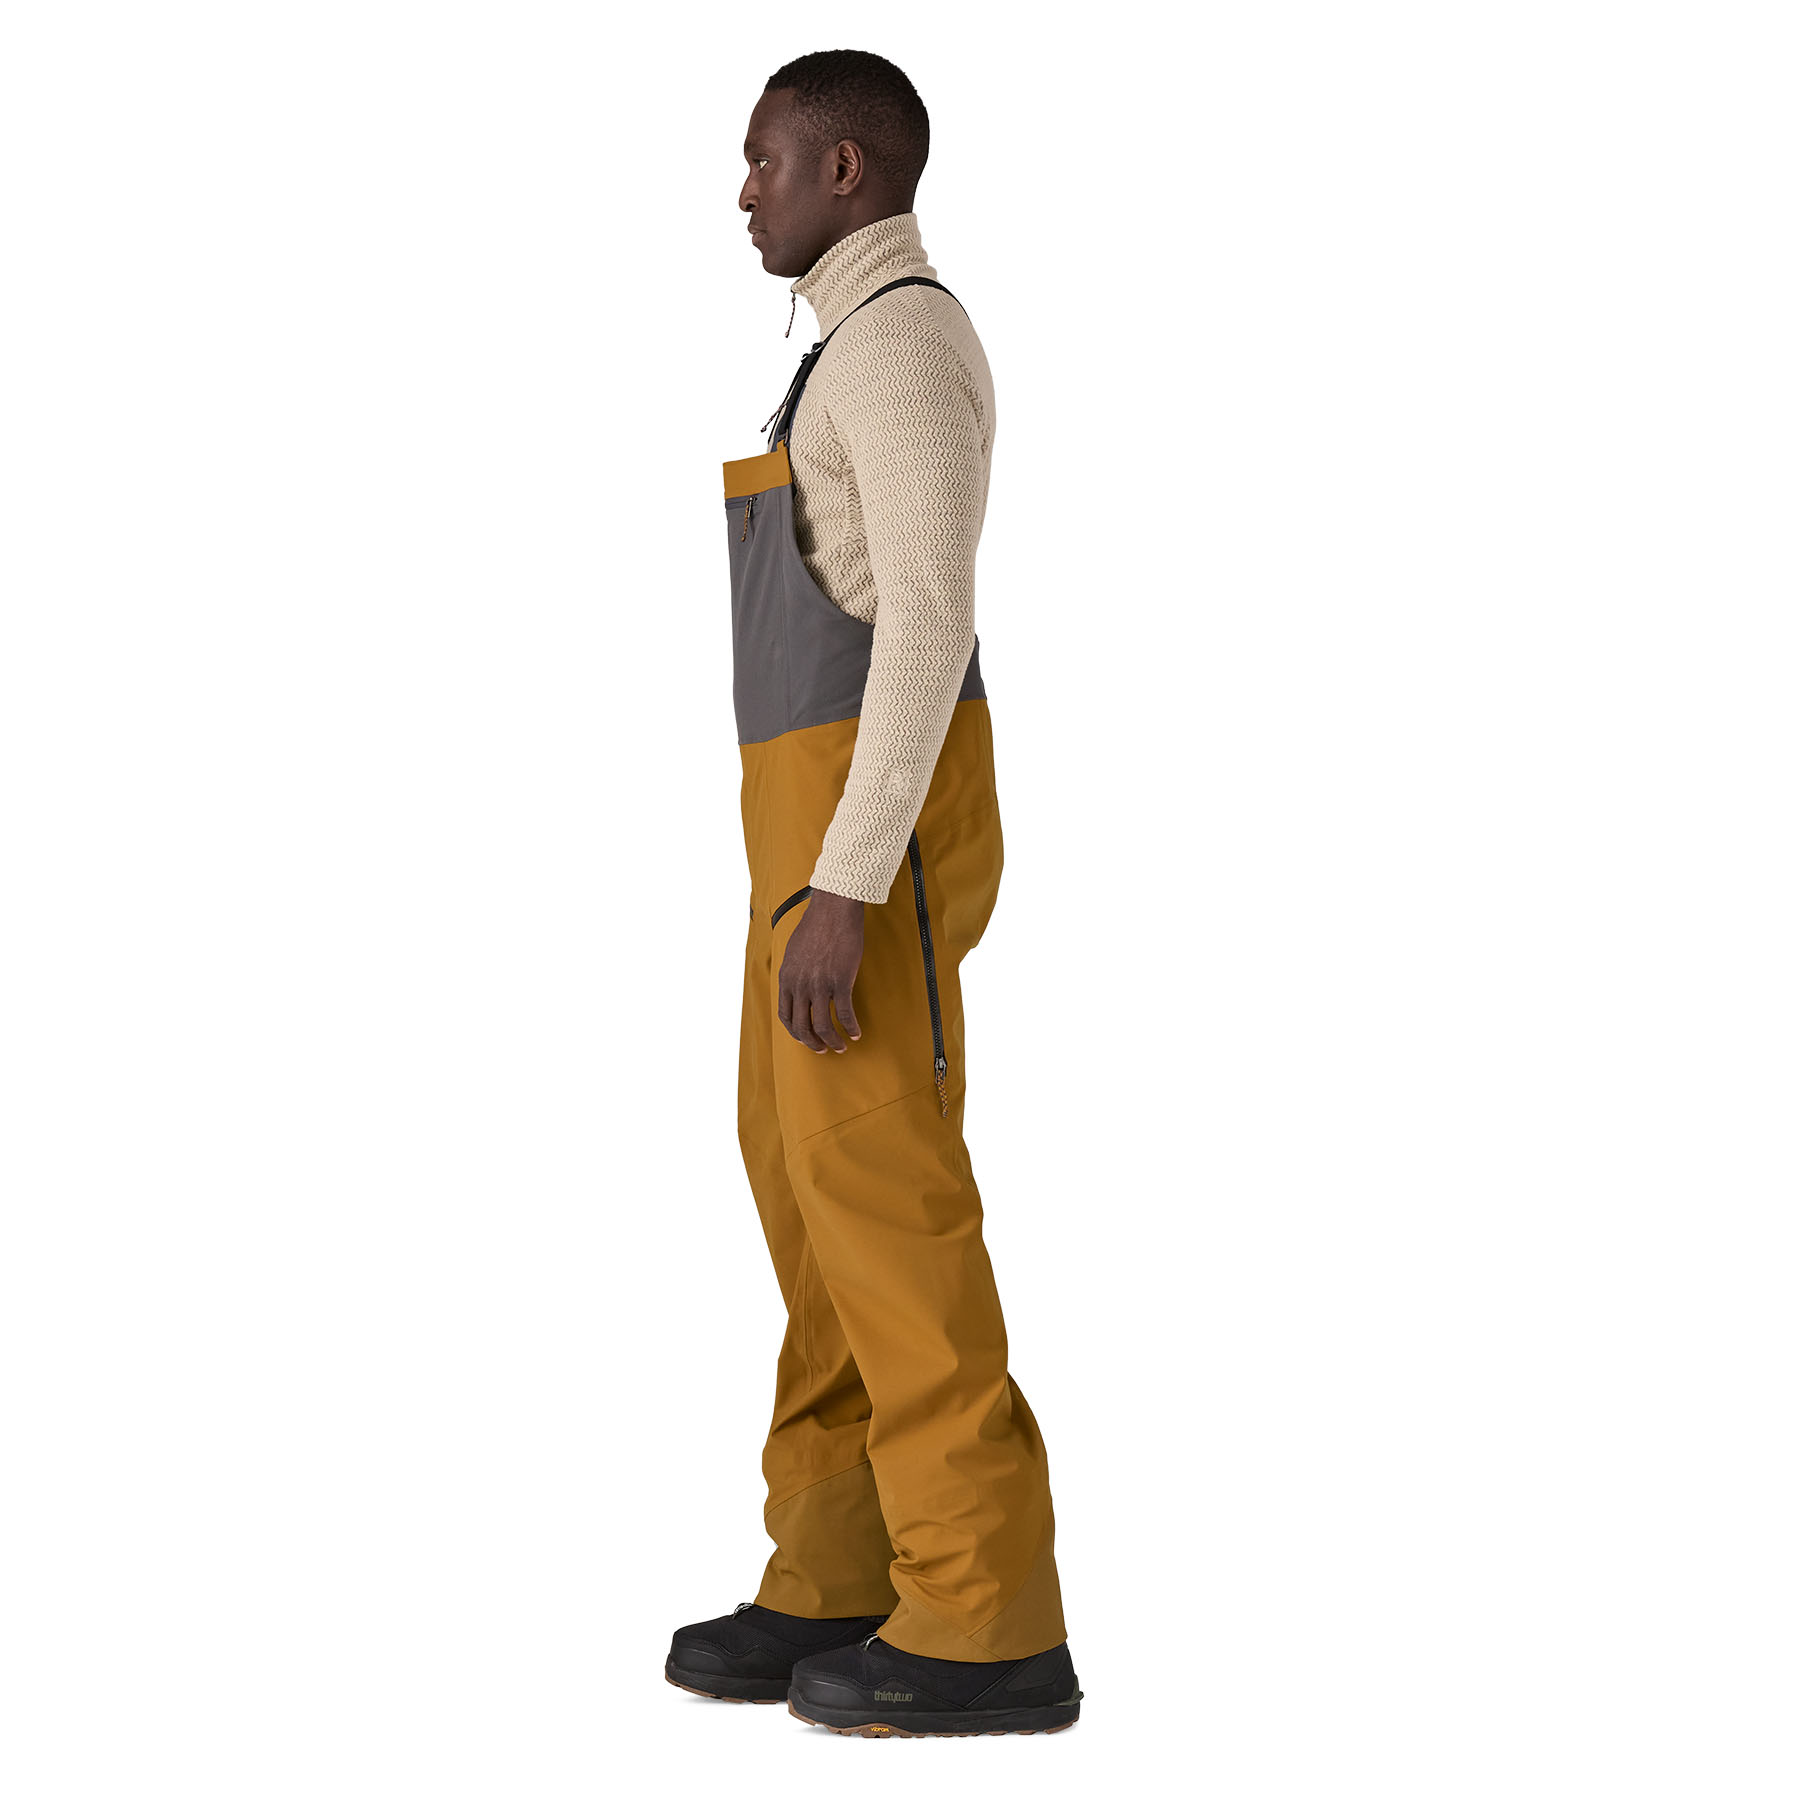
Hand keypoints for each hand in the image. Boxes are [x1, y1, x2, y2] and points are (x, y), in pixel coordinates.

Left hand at [778, 889, 863, 1052]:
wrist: (833, 910)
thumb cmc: (816, 926)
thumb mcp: (793, 951)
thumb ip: (793, 972)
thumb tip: (796, 986)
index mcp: (786, 978)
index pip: (785, 1016)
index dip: (795, 1032)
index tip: (805, 1038)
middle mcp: (800, 985)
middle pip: (802, 1027)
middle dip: (813, 1043)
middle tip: (823, 1049)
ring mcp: (819, 985)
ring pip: (823, 1026)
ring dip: (832, 1041)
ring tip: (841, 1046)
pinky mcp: (840, 982)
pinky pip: (844, 1014)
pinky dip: (850, 1027)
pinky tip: (856, 1032)